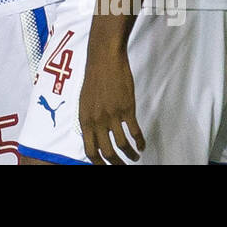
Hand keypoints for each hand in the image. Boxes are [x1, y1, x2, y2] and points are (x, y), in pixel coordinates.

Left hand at [79, 24, 144, 163]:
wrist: (104, 59)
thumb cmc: (94, 78)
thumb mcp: (84, 101)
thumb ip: (88, 119)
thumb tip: (93, 135)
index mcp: (84, 119)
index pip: (89, 150)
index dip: (98, 163)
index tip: (105, 167)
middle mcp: (97, 120)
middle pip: (106, 152)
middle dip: (116, 164)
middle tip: (123, 166)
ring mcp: (112, 115)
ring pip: (122, 145)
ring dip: (130, 155)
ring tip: (135, 157)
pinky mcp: (126, 109)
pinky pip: (134, 132)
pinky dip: (139, 142)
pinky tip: (141, 145)